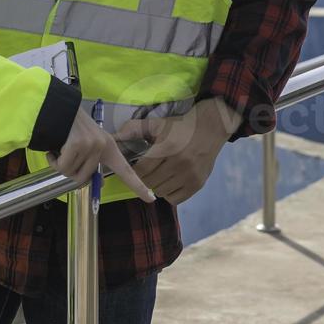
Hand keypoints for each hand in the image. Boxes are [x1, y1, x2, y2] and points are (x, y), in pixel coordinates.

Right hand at [47, 107, 155, 202]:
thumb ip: (94, 162)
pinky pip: (62, 167)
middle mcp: (103, 146)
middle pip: (84, 178)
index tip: (151, 199)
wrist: (58, 109)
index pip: (126, 170)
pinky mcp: (77, 145)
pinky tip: (54, 149)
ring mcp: (91, 145)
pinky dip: (54, 161)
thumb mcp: (89, 144)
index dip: (138, 186)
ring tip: (61, 148)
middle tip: (66, 156)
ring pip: (71, 173)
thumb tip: (98, 184)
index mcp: (109, 147)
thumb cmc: (71, 129)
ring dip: (61, 164)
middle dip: (71, 171)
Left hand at [114, 98, 239, 204]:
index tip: (134, 166)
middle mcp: (179, 163)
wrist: (211, 128)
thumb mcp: (157, 124)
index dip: (134, 170)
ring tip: (159, 174)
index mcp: (167, 147)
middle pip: (150, 183)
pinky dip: (169, 193)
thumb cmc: (180, 126)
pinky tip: (170, 182)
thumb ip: (133, 129)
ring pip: (161, 192)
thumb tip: (113, 136)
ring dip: (156, 185)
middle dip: (145, 178)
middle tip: (147, 170)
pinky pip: (175, 199)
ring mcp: (190, 175)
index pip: (141, 170)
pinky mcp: (197, 184)